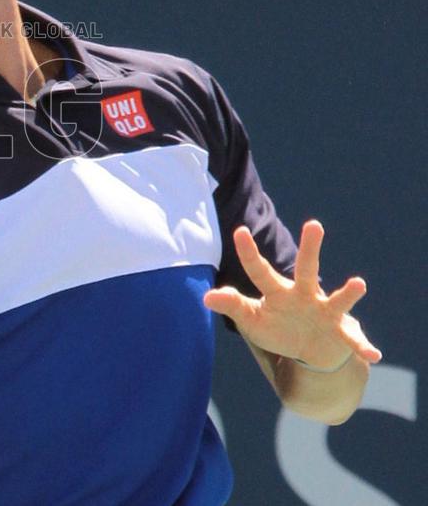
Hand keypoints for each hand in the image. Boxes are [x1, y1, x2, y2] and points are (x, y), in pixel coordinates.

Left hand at [203, 220, 382, 369]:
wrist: (309, 349)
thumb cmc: (276, 328)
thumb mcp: (252, 319)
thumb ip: (233, 305)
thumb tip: (205, 297)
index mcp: (277, 291)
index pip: (259, 270)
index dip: (248, 252)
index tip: (239, 231)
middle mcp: (303, 295)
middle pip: (306, 269)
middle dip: (310, 248)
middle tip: (313, 223)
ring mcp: (324, 312)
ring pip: (337, 300)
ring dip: (347, 293)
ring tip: (359, 284)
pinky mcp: (340, 332)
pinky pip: (352, 339)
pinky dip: (362, 345)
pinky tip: (373, 354)